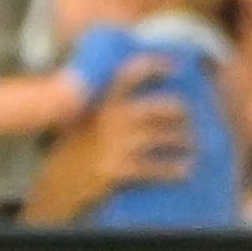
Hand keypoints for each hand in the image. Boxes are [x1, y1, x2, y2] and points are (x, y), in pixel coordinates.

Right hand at [25, 78, 194, 222]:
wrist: (59, 184)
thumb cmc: (80, 151)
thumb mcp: (89, 121)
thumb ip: (112, 108)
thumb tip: (152, 104)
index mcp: (103, 103)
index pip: (130, 75)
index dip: (155, 66)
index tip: (177, 67)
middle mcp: (110, 118)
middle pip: (158, 107)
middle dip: (180, 112)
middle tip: (189, 119)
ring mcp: (114, 144)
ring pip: (163, 137)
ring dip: (183, 141)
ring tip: (192, 146)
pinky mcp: (118, 169)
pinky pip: (156, 167)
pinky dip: (174, 169)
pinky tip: (185, 170)